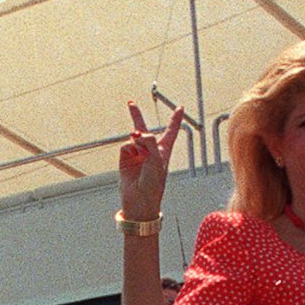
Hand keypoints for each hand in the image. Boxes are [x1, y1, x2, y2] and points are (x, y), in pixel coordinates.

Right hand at [119, 103, 185, 224]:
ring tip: (140, 151)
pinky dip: (129, 149)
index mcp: (163, 150)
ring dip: (137, 140)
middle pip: (144, 129)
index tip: (180, 107)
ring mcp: (136, 153)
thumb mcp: (156, 161)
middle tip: (130, 104)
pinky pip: (125, 146)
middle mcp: (149, 150)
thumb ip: (148, 142)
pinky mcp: (125, 158)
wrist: (139, 200)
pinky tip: (132, 158)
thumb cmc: (153, 183)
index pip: (171, 131)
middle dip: (136, 116)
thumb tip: (136, 133)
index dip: (175, 119)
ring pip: (134, 137)